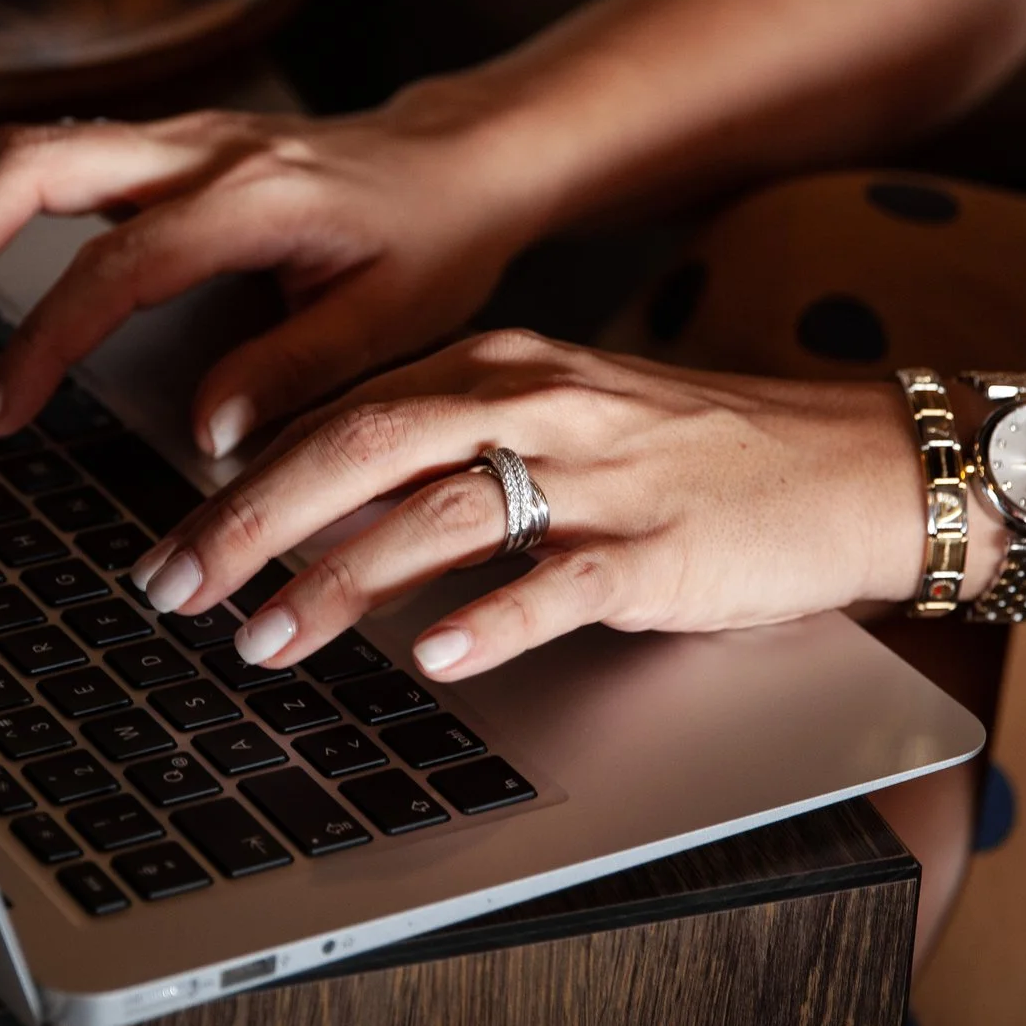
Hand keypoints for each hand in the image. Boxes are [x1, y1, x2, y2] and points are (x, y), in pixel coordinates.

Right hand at [0, 79, 551, 452]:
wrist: (457, 164)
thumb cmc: (430, 244)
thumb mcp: (393, 322)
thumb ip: (299, 373)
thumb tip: (206, 436)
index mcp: (254, 199)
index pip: (117, 267)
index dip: (44, 339)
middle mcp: (200, 151)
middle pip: (36, 164)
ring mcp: (172, 138)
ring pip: (25, 143)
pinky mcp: (156, 145)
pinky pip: (42, 146)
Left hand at [126, 330, 922, 680]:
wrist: (852, 464)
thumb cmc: (696, 457)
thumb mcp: (562, 422)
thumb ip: (452, 451)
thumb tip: (322, 514)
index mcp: (503, 367)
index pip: (345, 408)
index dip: (244, 476)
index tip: (172, 539)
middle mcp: (540, 404)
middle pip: (365, 447)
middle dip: (252, 521)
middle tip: (175, 587)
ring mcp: (601, 477)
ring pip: (441, 512)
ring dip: (338, 579)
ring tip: (264, 640)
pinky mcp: (661, 548)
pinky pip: (561, 582)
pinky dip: (491, 619)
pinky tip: (435, 658)